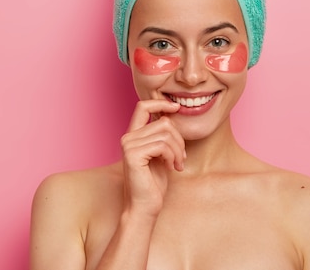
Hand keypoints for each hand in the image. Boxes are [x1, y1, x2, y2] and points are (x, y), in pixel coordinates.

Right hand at [120, 99, 184, 216]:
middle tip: (182, 158)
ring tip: (178, 164)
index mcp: (133, 135)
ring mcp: (128, 145)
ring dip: (178, 150)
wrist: (144, 207)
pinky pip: (162, 145)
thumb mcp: (162, 154)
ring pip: (166, 133)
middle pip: (164, 122)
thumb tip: (173, 115)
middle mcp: (128, 137)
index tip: (177, 107)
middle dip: (179, 139)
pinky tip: (171, 168)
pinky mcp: (132, 155)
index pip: (143, 106)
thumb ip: (163, 135)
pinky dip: (173, 156)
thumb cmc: (154, 183)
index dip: (161, 102)